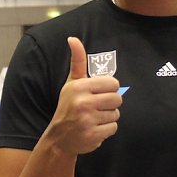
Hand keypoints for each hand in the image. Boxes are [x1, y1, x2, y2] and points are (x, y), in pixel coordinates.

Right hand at [45, 37, 121, 154]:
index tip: (99, 93)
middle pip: (117, 99)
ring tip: (94, 118)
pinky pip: (113, 128)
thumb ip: (77, 61)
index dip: (109, 89)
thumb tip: (73, 38)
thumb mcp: (71, 82)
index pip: (113, 84)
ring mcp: (87, 120)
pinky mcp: (93, 135)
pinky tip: (94, 128)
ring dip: (108, 117)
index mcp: (79, 87)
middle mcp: (82, 102)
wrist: (59, 138)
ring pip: (116, 114)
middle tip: (98, 107)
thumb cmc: (68, 106)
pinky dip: (106, 130)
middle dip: (110, 104)